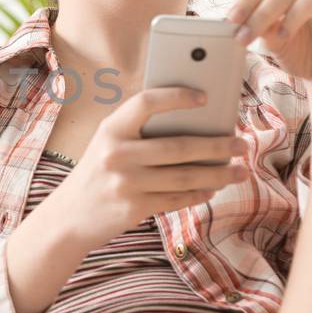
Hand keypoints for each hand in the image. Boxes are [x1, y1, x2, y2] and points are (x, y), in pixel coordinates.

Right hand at [44, 87, 247, 253]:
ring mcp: (125, 183)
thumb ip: (139, 130)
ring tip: (239, 170)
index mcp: (111, 129)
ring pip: (184, 176)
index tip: (206, 97)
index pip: (146, 103)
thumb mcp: (108, 143)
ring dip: (217, 173)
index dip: (177, 97)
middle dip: (217, 146)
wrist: (69, 215)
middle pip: (178, 146)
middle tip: (242, 144)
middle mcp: (116, 154)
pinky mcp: (134, 208)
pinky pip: (176, 198)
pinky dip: (199, 194)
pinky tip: (213, 188)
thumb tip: (195, 120)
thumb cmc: (98, 172)